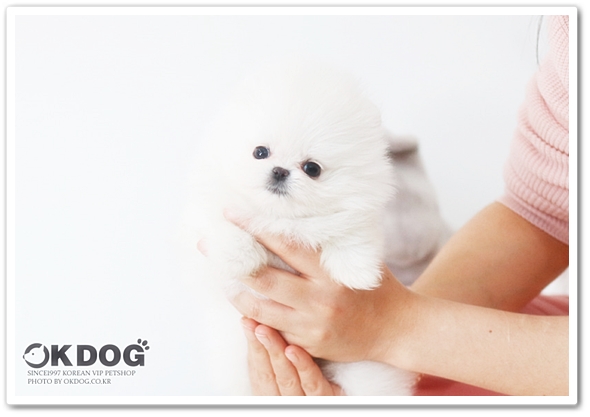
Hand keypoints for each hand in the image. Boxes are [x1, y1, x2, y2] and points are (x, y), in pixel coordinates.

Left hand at [226, 210, 414, 364]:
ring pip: (260, 310)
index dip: (256, 228)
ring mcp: (311, 326)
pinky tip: (244, 304)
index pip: (286, 245)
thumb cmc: (376, 288)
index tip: (233, 214)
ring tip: (222, 279)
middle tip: (210, 247)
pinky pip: (274, 330)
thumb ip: (330, 244)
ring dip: (236, 293)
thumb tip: (300, 218)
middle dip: (233, 262)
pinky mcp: (308, 344)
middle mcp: (318, 300)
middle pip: (264, 279)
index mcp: (330, 273)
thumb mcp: (358, 259)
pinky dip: (256, 316)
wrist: (396, 329)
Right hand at [241, 317, 341, 395]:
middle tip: (252, 321)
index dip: (251, 345)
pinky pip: (313, 384)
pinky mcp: (328, 400)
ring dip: (274, 352)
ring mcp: (306, 402)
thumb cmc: (315, 381)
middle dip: (259, 345)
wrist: (345, 402)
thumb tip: (261, 321)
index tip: (247, 320)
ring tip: (265, 329)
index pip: (258, 368)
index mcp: (274, 393)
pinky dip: (302, 366)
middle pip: (268, 373)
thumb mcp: (291, 372)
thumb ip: (277, 354)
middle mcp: (286, 400)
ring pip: (286, 377)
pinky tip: (293, 349)